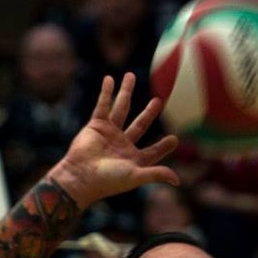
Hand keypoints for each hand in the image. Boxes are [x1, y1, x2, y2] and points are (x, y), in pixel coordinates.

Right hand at [48, 74, 178, 209]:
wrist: (79, 177)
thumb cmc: (107, 181)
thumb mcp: (135, 176)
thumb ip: (156, 174)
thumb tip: (177, 181)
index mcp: (134, 159)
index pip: (152, 151)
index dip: (163, 146)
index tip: (174, 139)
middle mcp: (122, 145)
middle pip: (140, 125)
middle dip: (149, 113)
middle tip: (159, 101)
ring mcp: (109, 133)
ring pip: (121, 108)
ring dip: (126, 92)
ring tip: (131, 76)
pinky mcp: (96, 125)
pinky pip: (102, 105)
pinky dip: (106, 92)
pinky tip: (109, 79)